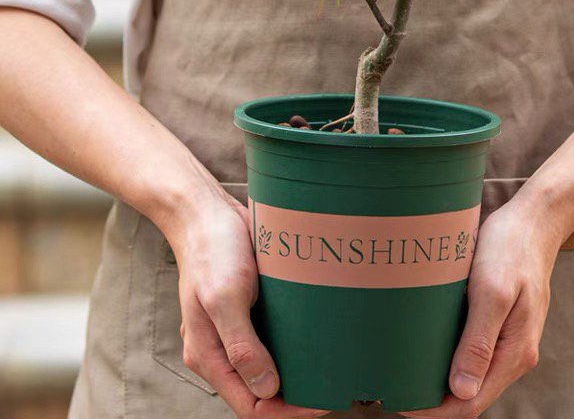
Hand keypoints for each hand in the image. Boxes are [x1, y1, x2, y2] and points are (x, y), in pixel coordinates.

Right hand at [167, 189, 328, 418]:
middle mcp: (220, 348)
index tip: (319, 402)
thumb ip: (241, 345)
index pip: (250, 404)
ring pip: (268, 367)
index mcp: (208, 355)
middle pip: (260, 392)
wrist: (205, 211)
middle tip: (332, 388)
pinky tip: (316, 340)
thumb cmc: (211, 249)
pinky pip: (272, 340)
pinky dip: (292, 347)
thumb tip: (268, 389)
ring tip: (329, 370)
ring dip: (295, 373)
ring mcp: (234, 330)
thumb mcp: (225, 296)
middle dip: (294, 398)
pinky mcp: (249, 310)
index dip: (285, 411)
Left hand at [400, 195, 559, 417]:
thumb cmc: (511, 248)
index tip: (401, 404)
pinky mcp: (501, 322)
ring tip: (406, 375)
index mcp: (515, 352)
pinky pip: (475, 352)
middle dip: (435, 402)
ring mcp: (509, 338)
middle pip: (471, 394)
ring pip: (472, 375)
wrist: (535, 220)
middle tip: (395, 391)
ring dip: (442, 382)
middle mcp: (514, 353)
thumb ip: (480, 342)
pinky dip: (450, 359)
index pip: (471, 402)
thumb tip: (461, 390)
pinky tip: (428, 348)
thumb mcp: (492, 291)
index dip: (435, 411)